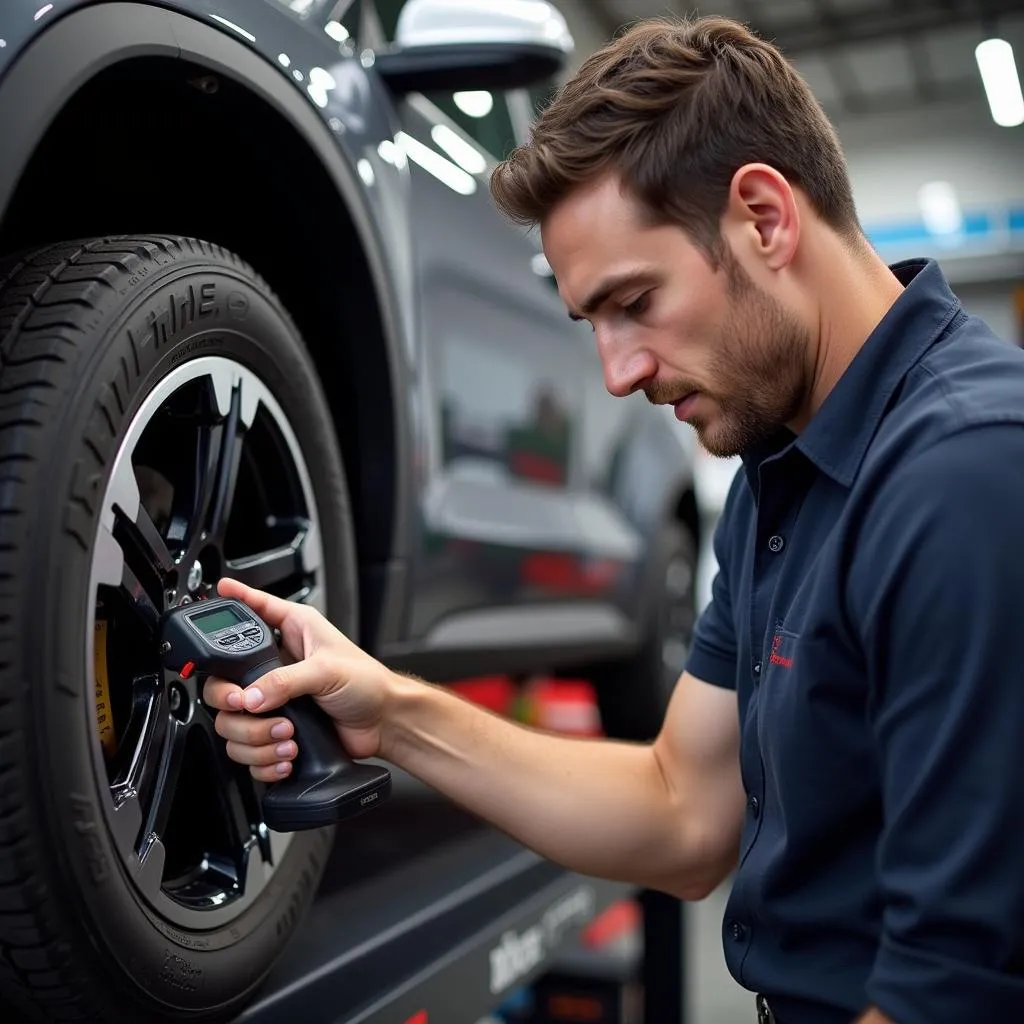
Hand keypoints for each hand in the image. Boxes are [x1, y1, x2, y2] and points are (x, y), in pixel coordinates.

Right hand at [203, 578, 392, 781]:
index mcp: (294, 632)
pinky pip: (249, 750)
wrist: (385, 723)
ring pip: (232, 721)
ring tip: (286, 735)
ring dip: (254, 737)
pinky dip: (262, 758)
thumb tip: (251, 697)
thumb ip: (286, 681)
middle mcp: (278, 664)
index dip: (236, 597)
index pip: (256, 607)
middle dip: (231, 701)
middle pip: (224, 680)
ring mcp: (275, 700)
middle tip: (246, 706)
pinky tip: (285, 753)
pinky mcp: (277, 730)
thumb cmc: (369, 684)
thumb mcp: (327, 670)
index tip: (218, 589)